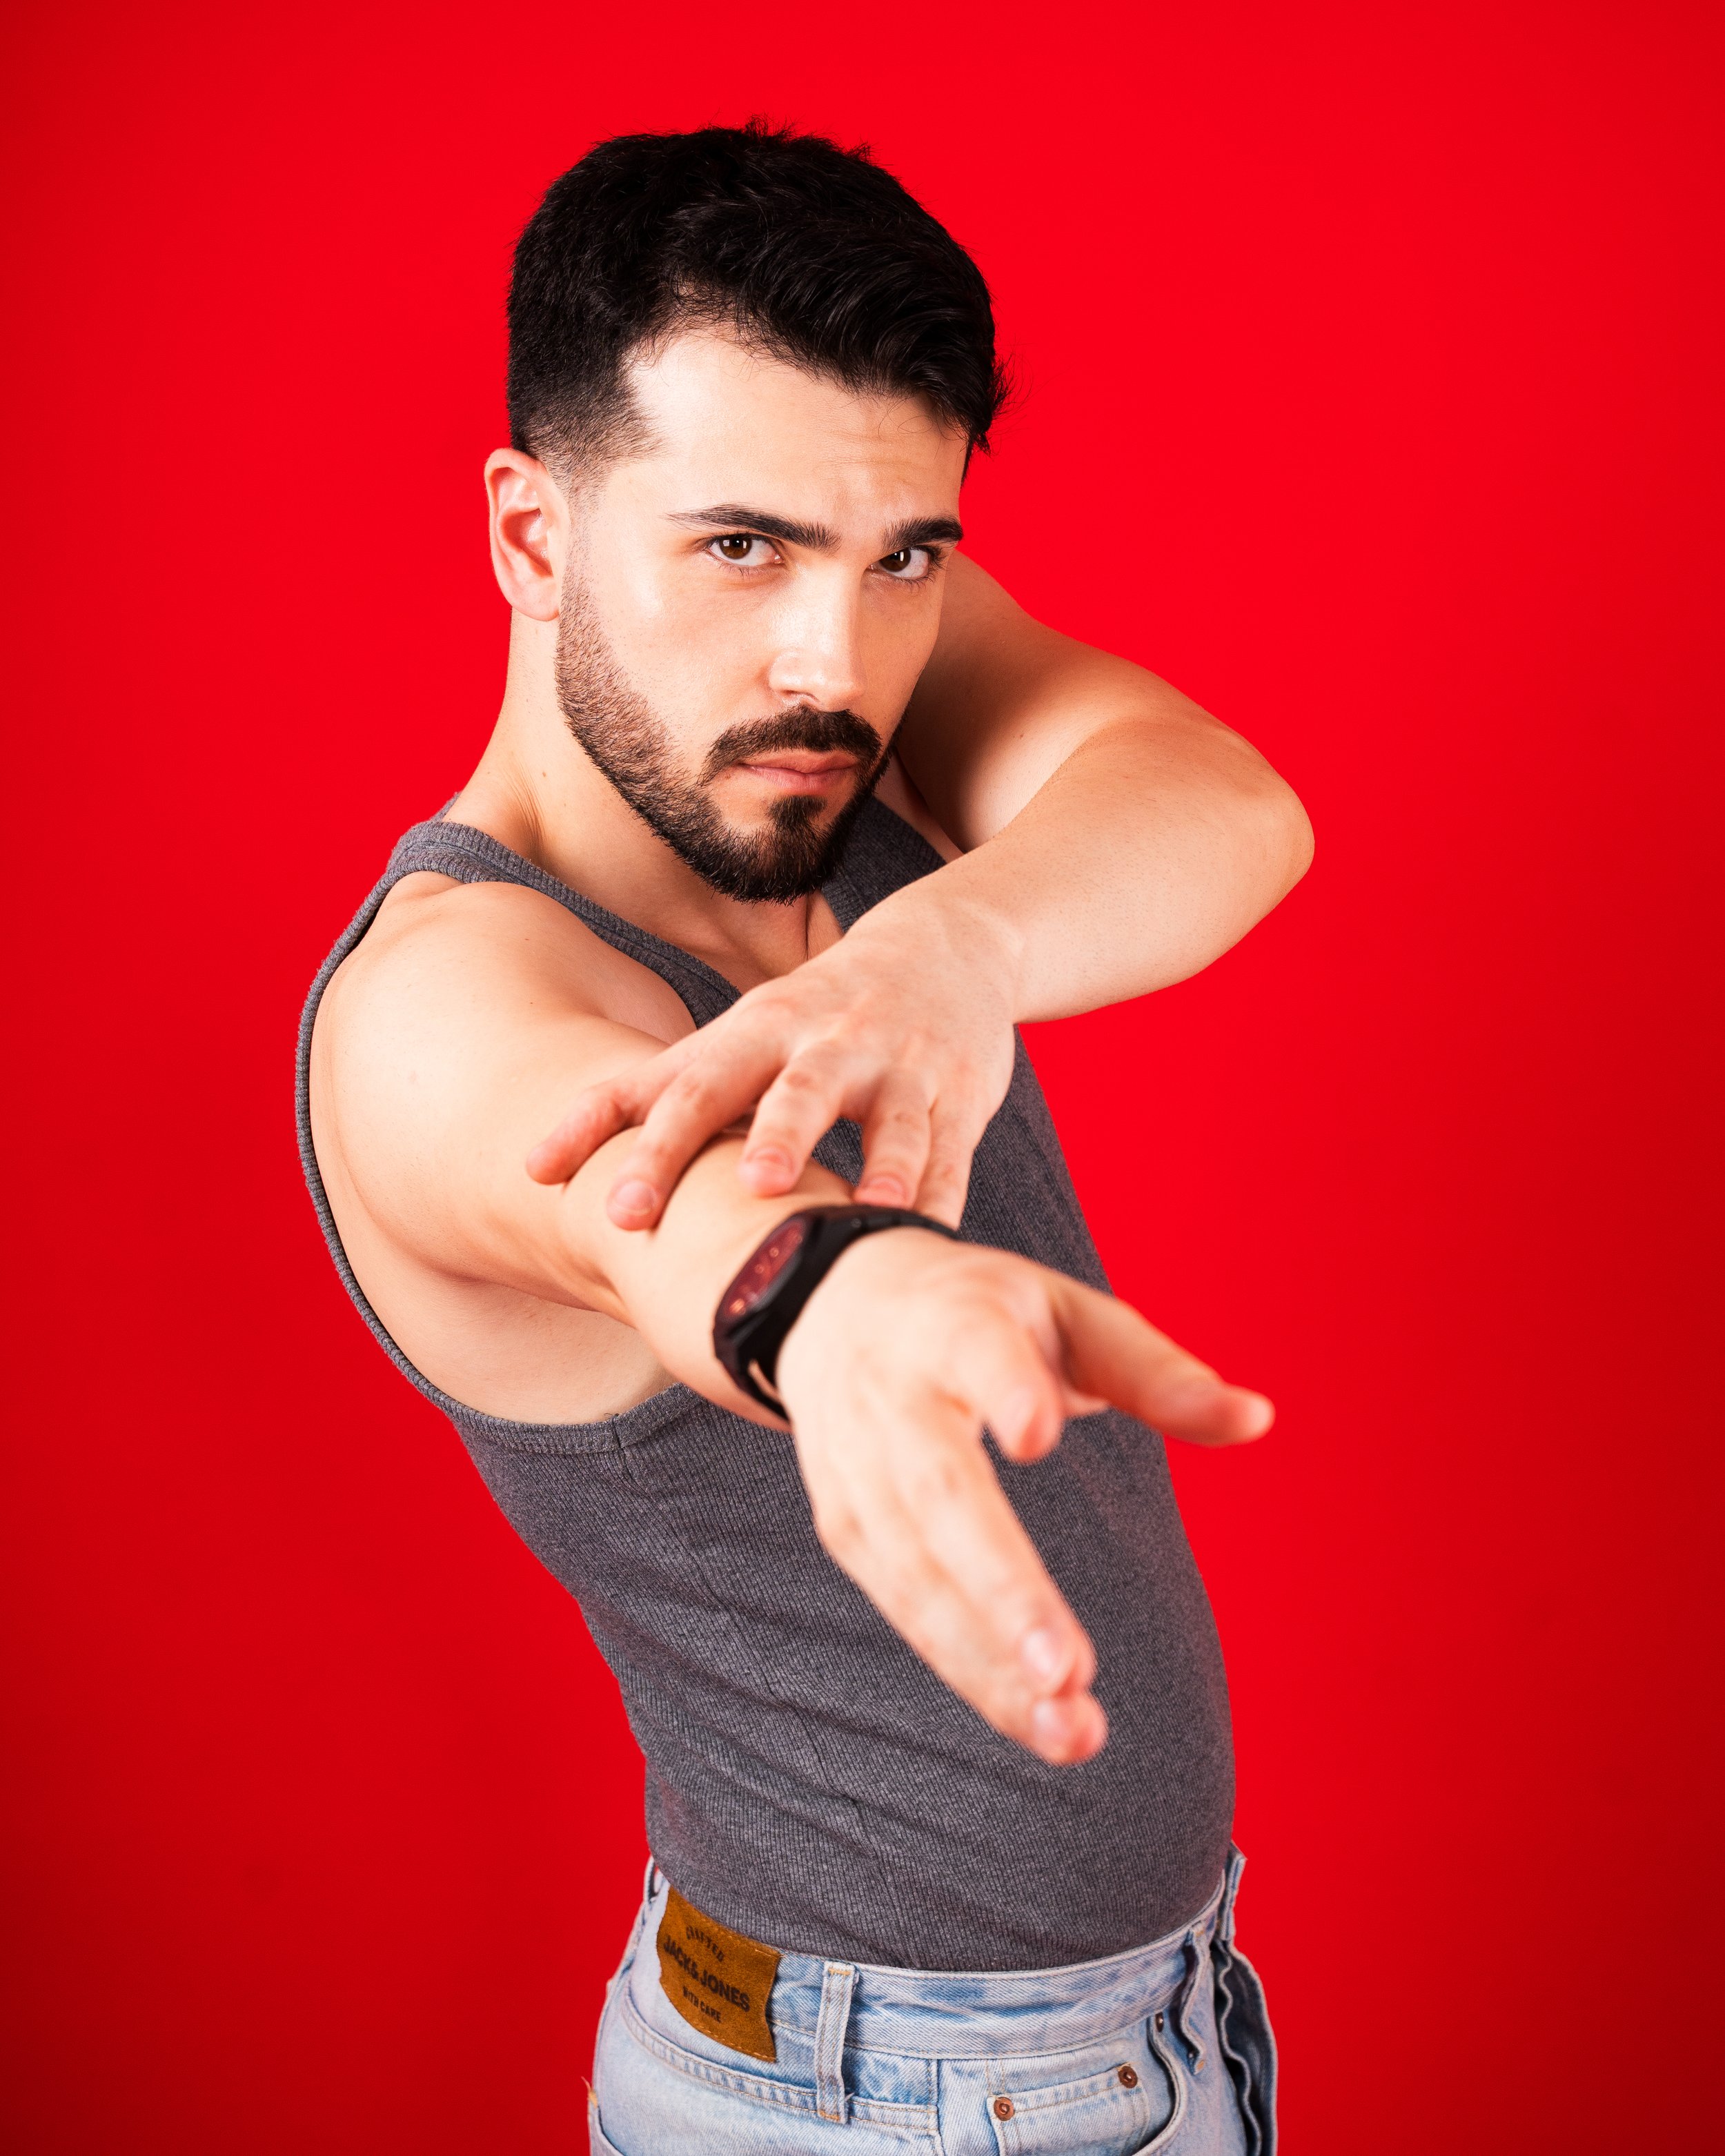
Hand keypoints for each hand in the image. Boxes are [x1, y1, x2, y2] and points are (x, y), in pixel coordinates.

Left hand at [525, 885, 1017, 1229]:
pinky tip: (928, 1236)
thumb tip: (530, 1170)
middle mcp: (824, 1045)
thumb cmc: (808, 1016)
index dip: (643, 1138)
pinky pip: (950, 1152)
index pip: (686, 1083)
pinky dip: (939, 1194)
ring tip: (864, 1210)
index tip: (604, 1204)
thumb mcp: (730, 1039)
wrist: (943, 948)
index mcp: (754, 1034)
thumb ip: (641, 1099)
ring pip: (887, 1122)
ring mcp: (897, 1068)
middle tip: (750, 1188)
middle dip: (773, 1139)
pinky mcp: (957, 1095)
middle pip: (791, 1095)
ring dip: (876, 1165)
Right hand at [774, 1228, 1273, 1764]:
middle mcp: (892, 1398)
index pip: (977, 1353)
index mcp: (954, 1324)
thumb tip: (1260, 1419)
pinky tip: (1036, 1720)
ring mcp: (856, 1470)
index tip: (1036, 1435)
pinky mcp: (844, 1529)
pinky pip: (907, 1610)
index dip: (1003, 1389)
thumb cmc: (977, 1311)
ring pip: (917, 1574)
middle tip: (1068, 1670)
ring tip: (1072, 1730)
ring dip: (988, 1662)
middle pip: (938, 1492)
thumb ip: (1155, 1371)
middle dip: (1000, 1585)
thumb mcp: (1065, 1312)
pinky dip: (969, 1671)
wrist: (833, 1305)